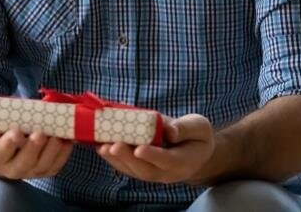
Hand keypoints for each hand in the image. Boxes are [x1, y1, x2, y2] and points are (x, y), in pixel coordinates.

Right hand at [0, 111, 74, 179]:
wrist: (0, 142)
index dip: (8, 144)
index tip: (16, 131)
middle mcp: (10, 168)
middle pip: (23, 163)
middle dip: (33, 148)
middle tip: (40, 133)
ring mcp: (29, 171)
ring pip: (42, 166)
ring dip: (52, 151)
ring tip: (57, 136)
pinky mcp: (43, 169)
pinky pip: (55, 166)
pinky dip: (63, 154)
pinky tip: (67, 140)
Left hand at [96, 113, 215, 184]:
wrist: (194, 153)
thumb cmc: (197, 136)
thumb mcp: (199, 127)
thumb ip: (185, 128)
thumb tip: (170, 131)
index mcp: (183, 161)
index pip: (167, 160)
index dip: (152, 155)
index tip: (139, 148)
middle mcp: (167, 173)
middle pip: (145, 169)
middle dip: (127, 158)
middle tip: (113, 146)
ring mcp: (153, 173)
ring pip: (133, 171)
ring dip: (116, 160)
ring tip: (102, 147)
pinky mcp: (142, 169)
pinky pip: (127, 167)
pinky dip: (113, 159)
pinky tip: (101, 147)